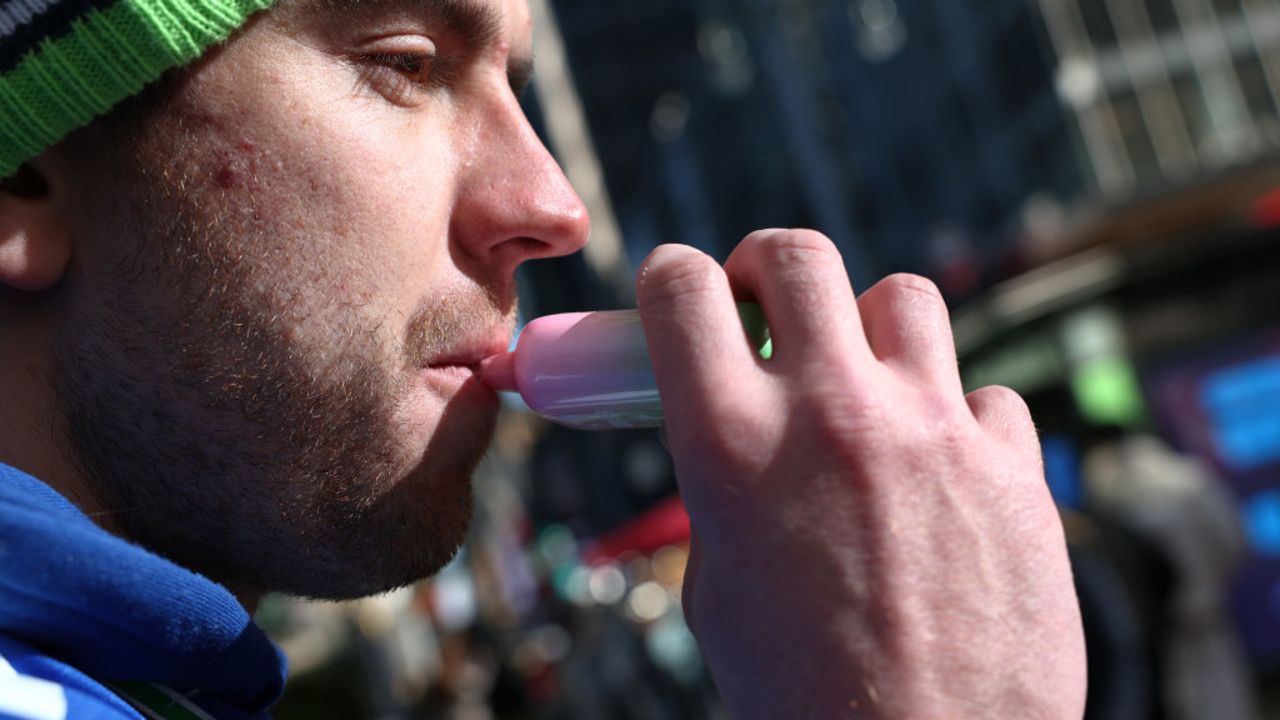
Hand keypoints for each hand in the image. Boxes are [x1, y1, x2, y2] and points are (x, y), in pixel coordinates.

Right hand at [636, 230, 1085, 718]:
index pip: (683, 289)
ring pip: (904, 296)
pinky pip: (984, 394)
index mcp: (730, 444)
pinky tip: (944, 474)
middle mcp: (831, 413)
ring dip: (871, 328)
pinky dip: (956, 418)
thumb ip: (724, 488)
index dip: (673, 277)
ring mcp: (932, 430)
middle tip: (768, 305)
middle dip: (767, 266)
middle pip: (797, 255)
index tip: (685, 292)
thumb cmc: (802, 697)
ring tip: (866, 382)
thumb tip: (742, 430)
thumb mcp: (717, 587)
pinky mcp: (1013, 465)